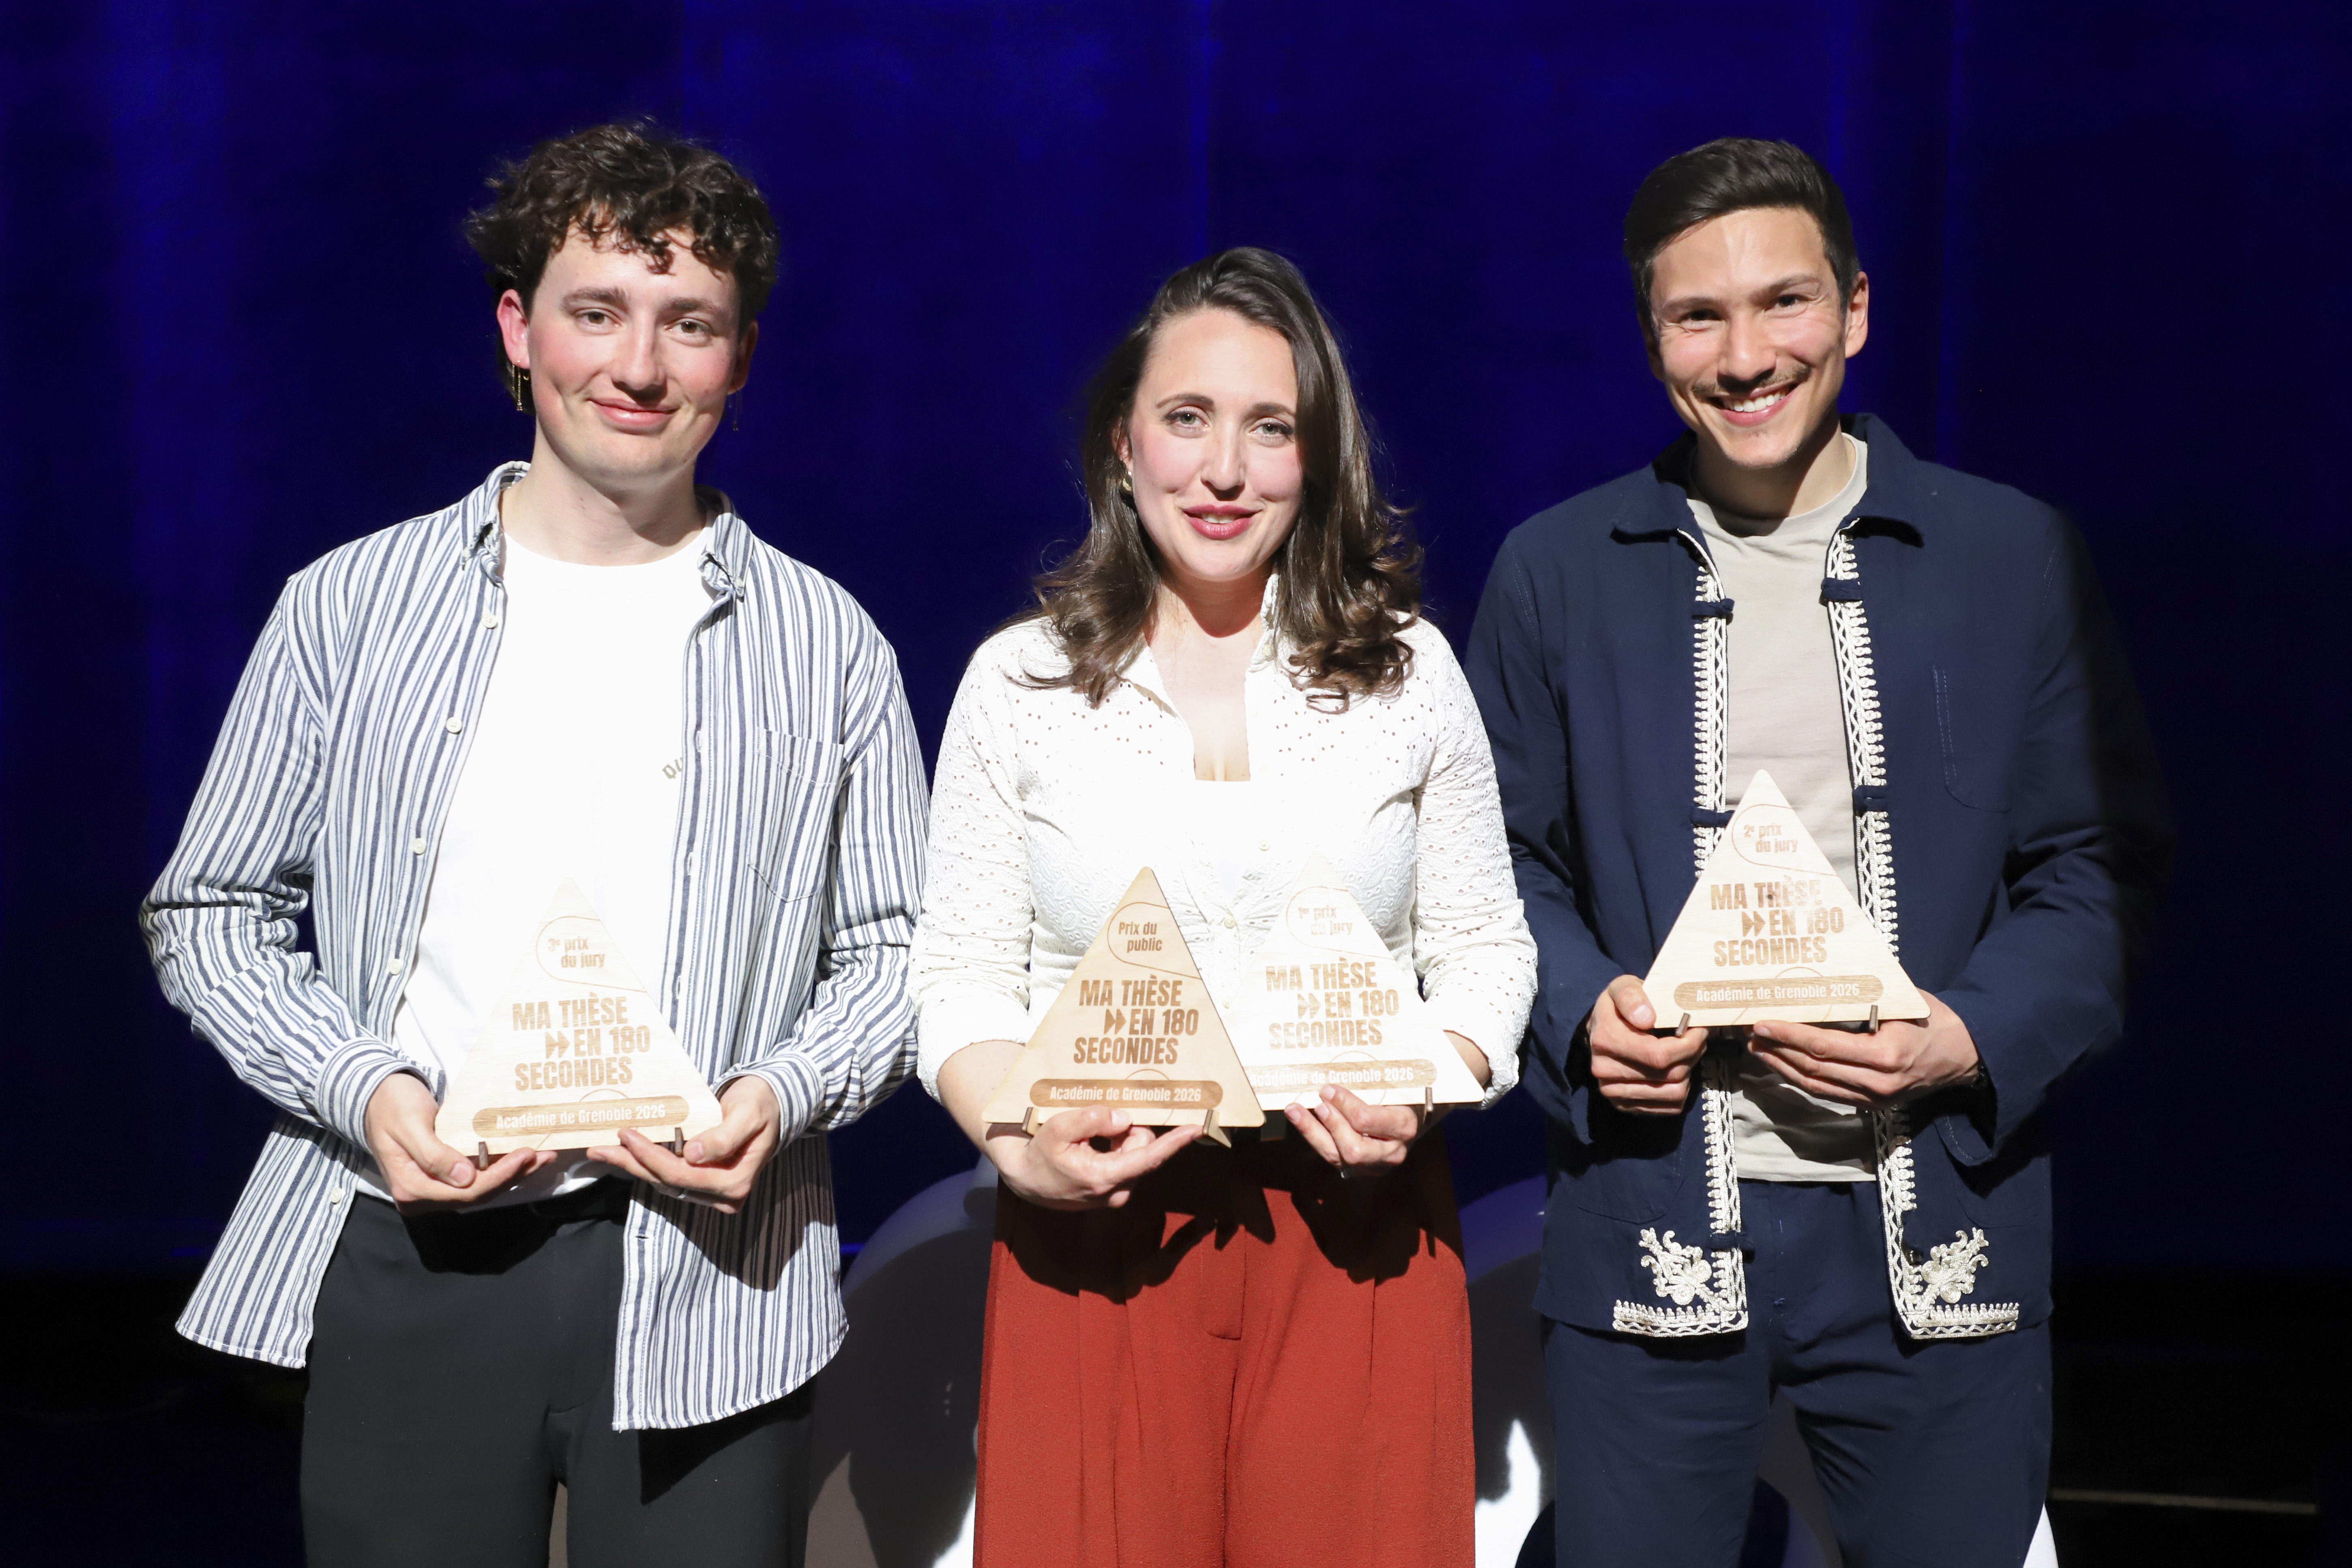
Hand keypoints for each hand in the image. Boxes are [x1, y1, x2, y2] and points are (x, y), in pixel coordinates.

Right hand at [364, 1071, 551, 1207]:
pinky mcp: (443, 1174)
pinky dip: (500, 1166)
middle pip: (477, 1195)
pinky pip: (476, 1177)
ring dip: (513, 1173)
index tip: (526, 1156)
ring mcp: (434, 1187)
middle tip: (545, 1155)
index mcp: (411, 1189)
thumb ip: (434, 1155)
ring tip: (543, 1156)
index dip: (499, 1177)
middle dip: (513, 1176)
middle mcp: (423, 1196)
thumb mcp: (410, 1125)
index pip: (465, 1193)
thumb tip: (464, 1179)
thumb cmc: (391, 1104)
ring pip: (480, 1188)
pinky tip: (523, 1156)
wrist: (375, 1094)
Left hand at [585, 1075, 781, 1214]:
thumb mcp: (748, 1114)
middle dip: (633, 1164)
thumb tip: (692, 1155)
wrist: (772, 1104)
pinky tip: (625, 1153)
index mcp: (735, 1182)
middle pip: (668, 1182)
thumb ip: (724, 1136)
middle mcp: (723, 1194)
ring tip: (602, 1151)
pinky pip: (669, 1175)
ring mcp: (712, 1191)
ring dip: (633, 1166)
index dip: (652, 1157)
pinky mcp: (703, 1182)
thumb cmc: (761, 1104)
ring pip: (664, 1182)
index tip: (627, 1134)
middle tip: (600, 1148)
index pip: (683, 1174)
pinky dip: (646, 1164)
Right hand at [986, 1105, 1200, 1210]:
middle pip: (1142, 1149)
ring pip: (1136, 1154)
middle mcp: (1116, 1191)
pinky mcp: (1113, 1193)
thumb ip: (1093, 1120)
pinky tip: (1094, 1144)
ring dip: (1122, 1138)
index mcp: (1104, 1177)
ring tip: (1091, 1135)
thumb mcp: (1059, 1129)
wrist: (1027, 1181)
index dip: (1174, 1142)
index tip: (1197, 1127)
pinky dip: (1117, 1148)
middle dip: (1131, 1129)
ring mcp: (1115, 1195)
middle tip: (1104, 1118)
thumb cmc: (1040, 1154)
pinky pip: (1127, 1162)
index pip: (1148, 1157)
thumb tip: (1125, 1119)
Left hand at [1285, 1083, 1421, 1174]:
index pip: (1367, 1120)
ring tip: (1295, 1111)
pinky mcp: (1359, 1169)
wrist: (1408, 1122)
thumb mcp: (1393, 1087)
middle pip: (1354, 1148)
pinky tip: (1300, 1120)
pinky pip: (1332, 1157)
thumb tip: (1336, 1075)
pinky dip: (1314, 1137)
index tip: (1328, 1089)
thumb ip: (1371, 1082)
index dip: (1344, 1105)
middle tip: (1318, 1103)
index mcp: (1404, 1126)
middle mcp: (1392, 1152)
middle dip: (1331, 1124)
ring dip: (1312, 1132)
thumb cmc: (1400, 1097)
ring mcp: (1375, 1165)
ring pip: (1339, 1157)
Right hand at [1587, 975, 1706, 1114]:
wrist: (1600, 1029)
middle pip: (1669, 1075)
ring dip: (1689, 1072)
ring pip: (1674, 1093)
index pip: (1658, 1055)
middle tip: (1698, 1038)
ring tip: (1688, 1053)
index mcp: (1605, 1040)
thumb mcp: (1623, 987)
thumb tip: (1646, 1018)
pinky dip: (1682, 1088)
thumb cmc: (1619, 1007)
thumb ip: (1632, 996)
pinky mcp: (1625, 1106)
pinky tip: (1678, 1069)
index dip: (1688, 1044)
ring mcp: (1613, 1093)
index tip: (1699, 1029)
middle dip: (1692, 1055)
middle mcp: (1605, 1071)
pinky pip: (1670, 1106)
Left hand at [1746, 990, 1981, 1109]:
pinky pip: (1827, 1092)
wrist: (1965, 1057)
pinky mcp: (1871, 1105)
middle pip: (1812, 1068)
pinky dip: (1800, 1078)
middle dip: (1776, 1050)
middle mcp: (1876, 1083)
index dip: (1788, 1035)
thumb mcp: (1901, 1004)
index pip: (1822, 1047)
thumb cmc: (1932, 1021)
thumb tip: (1817, 987)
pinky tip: (1782, 1064)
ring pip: (1814, 1085)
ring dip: (1781, 1066)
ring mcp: (1873, 1099)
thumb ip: (1863, 1001)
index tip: (1762, 1022)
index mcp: (1884, 1056)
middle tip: (1751, 1032)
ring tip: (1758, 1047)